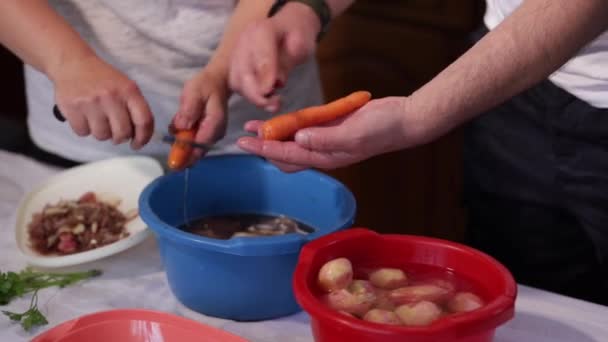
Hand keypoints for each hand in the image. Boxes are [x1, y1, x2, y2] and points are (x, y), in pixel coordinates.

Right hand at [52, 55, 153, 148]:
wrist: (73, 63)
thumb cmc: (103, 79)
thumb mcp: (125, 86)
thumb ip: (135, 109)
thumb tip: (139, 136)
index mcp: (129, 90)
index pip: (144, 121)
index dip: (143, 137)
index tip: (137, 144)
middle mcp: (111, 96)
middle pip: (122, 133)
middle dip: (119, 137)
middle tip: (115, 131)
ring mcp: (91, 102)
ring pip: (102, 136)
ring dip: (101, 132)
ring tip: (98, 119)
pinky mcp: (72, 107)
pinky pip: (83, 133)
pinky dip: (84, 129)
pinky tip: (84, 116)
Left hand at [172, 68, 229, 164]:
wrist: (219, 81)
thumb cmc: (206, 85)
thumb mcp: (194, 92)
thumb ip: (188, 110)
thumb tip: (182, 127)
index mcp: (214, 125)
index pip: (199, 146)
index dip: (186, 155)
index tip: (173, 163)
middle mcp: (216, 134)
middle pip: (197, 151)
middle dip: (182, 153)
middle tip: (168, 150)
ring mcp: (213, 135)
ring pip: (195, 148)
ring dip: (181, 144)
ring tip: (173, 128)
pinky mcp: (208, 133)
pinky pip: (195, 142)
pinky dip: (184, 139)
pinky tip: (178, 127)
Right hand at [229, 3, 320, 112]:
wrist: (287, 26)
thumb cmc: (297, 35)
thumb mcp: (301, 45)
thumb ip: (287, 62)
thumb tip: (276, 82)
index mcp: (262, 30)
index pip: (260, 54)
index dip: (264, 75)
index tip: (270, 91)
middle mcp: (244, 41)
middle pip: (243, 72)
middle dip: (257, 94)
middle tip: (275, 105)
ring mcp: (237, 53)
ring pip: (237, 81)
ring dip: (253, 97)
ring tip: (274, 103)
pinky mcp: (236, 66)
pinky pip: (238, 84)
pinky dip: (250, 95)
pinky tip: (266, 98)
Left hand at [236, 97, 430, 171]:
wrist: (404, 120)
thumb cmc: (384, 128)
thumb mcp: (355, 132)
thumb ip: (326, 138)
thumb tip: (299, 138)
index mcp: (327, 157)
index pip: (288, 154)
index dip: (265, 148)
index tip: (245, 143)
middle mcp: (323, 152)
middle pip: (285, 154)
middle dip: (264, 146)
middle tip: (243, 137)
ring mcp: (327, 140)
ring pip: (293, 141)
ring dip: (273, 134)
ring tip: (253, 127)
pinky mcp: (332, 128)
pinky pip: (305, 128)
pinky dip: (290, 124)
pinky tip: (281, 118)